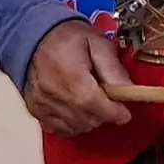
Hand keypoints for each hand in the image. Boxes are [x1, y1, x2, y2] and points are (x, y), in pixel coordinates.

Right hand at [22, 21, 133, 135]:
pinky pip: (60, 128)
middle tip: (106, 99)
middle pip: (88, 120)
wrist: (34, 35)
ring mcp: (42, 103)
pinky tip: (76, 108)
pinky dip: (73, 123)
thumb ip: (113, 68)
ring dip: (89, 119)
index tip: (124, 113)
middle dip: (103, 114)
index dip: (114, 112)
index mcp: (70, 74)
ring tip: (89, 99)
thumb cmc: (66, 37)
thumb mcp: (97, 44)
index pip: (95, 104)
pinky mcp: (36, 110)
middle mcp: (53, 92)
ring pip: (76, 127)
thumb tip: (130, 90)